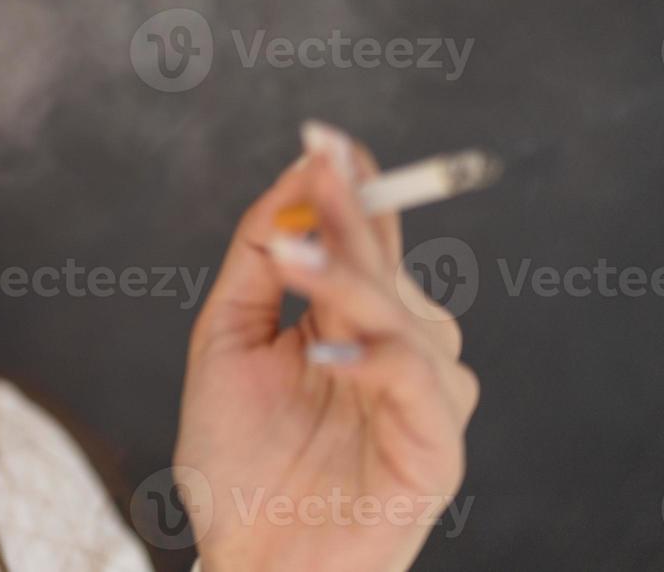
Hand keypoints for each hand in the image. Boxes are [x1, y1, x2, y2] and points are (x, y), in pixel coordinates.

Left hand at [172, 122, 478, 571]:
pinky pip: (417, 388)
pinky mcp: (438, 447)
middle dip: (351, 213)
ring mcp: (423, 394)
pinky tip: (322, 354)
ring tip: (293, 254)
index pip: (366, 234)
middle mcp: (398, 345)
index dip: (353, 183)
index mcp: (352, 316)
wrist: (247, 558)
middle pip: (384, 263)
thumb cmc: (238, 457)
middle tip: (323, 165)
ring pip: (402, 314)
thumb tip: (294, 178)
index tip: (323, 135)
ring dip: (349, 280)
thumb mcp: (226, 338)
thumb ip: (258, 258)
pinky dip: (374, 363)